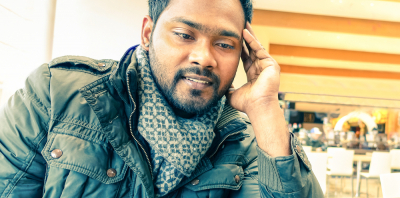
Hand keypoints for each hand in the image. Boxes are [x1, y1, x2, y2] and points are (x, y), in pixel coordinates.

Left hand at [226, 23, 289, 156]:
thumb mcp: (232, 94)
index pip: (246, 58)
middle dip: (246, 38)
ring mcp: (267, 66)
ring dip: (249, 35)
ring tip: (243, 24)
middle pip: (252, 49)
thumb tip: (219, 85)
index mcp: (253, 74)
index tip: (233, 39)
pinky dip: (252, 41)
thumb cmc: (246, 104)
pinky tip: (245, 33)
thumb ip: (227, 88)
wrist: (257, 107)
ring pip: (256, 47)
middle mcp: (261, 68)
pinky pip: (259, 49)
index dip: (240, 48)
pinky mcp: (271, 64)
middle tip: (240, 26)